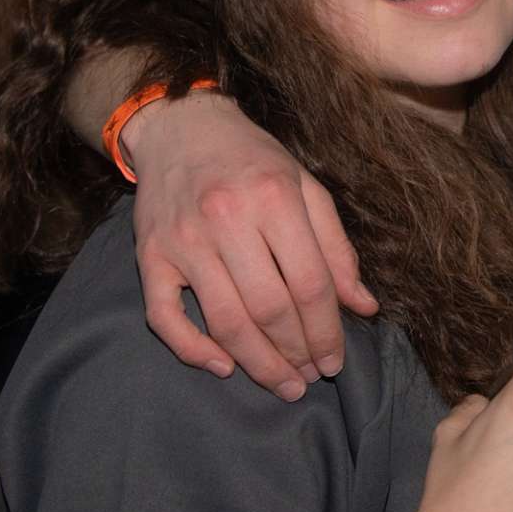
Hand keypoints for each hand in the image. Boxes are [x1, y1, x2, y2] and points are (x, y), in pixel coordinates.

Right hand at [125, 91, 377, 400]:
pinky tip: (222, 366)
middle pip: (270, 308)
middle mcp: (227, 219)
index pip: (310, 283)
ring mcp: (184, 240)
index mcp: (274, 198)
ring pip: (225, 321)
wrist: (181, 127)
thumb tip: (363, 307)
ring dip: (258, 363)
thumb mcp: (305, 187)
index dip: (327, 331)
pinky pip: (164, 317)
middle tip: (310, 378)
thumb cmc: (252, 160)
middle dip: (296, 353)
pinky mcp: (149, 256)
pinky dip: (192, 349)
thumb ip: (335, 248)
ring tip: (283, 384)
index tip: (334, 361)